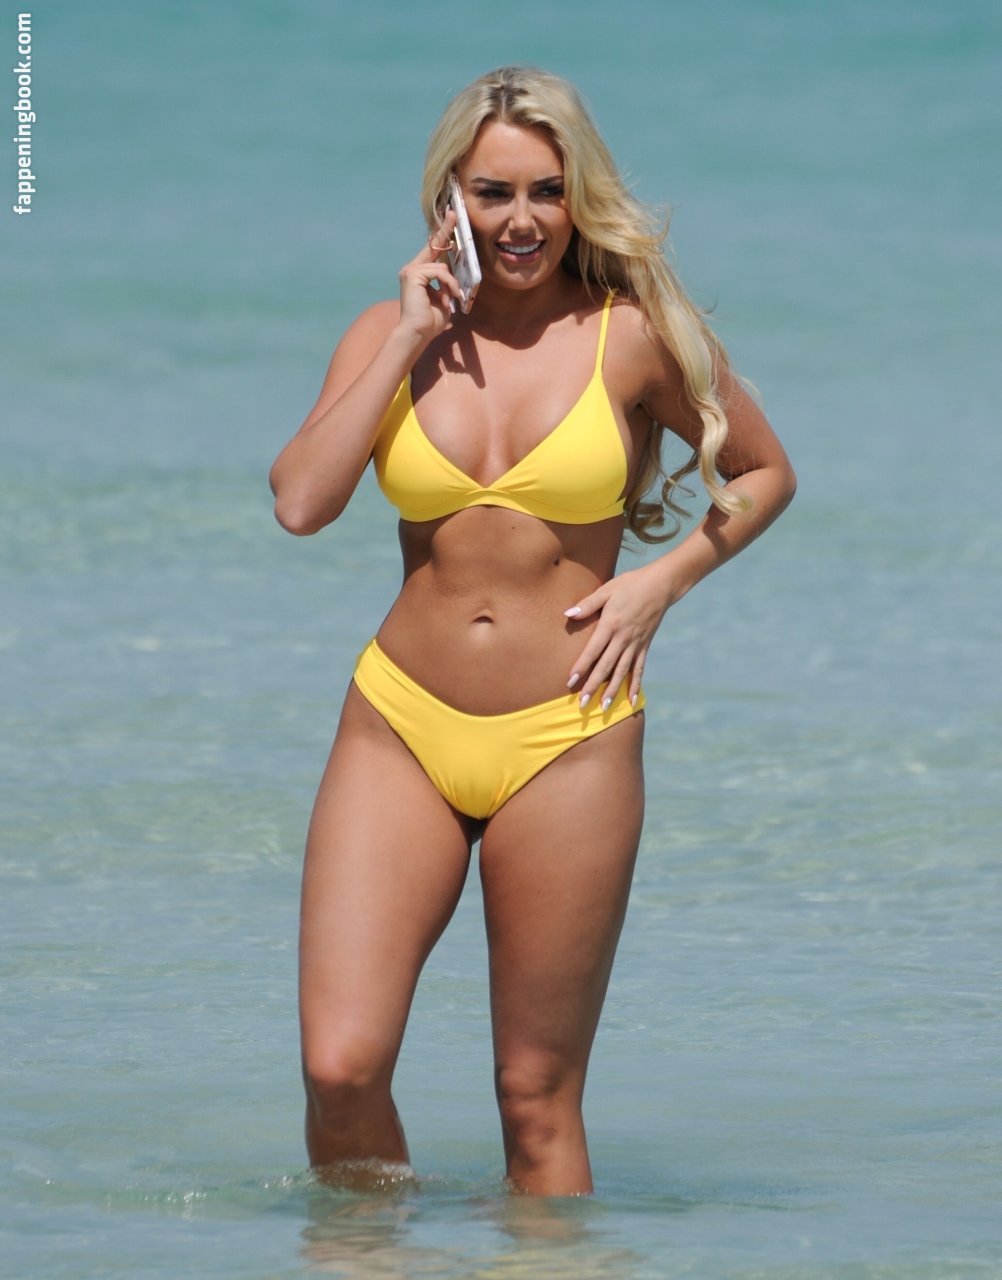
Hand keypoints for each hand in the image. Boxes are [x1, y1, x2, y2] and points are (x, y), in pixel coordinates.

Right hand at [396, 210, 462, 342]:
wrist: (417, 333)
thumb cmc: (429, 322)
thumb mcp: (443, 300)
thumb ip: (446, 286)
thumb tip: (454, 277)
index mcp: (418, 274)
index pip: (431, 251)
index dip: (440, 235)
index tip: (448, 219)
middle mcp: (411, 269)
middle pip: (433, 246)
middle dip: (445, 230)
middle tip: (453, 214)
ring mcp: (411, 271)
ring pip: (441, 266)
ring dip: (452, 284)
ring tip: (452, 299)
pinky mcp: (413, 275)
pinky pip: (440, 272)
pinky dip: (448, 285)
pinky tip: (448, 299)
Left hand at [563, 563, 675, 708]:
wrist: (661, 585)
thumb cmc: (630, 584)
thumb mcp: (607, 589)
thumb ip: (588, 604)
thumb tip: (567, 614)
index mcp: (611, 624)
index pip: (593, 650)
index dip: (581, 667)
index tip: (570, 682)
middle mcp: (623, 638)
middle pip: (606, 666)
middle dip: (593, 686)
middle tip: (583, 704)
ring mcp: (636, 643)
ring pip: (622, 672)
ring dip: (612, 691)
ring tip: (604, 708)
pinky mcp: (645, 646)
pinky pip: (639, 669)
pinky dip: (635, 685)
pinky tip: (631, 701)